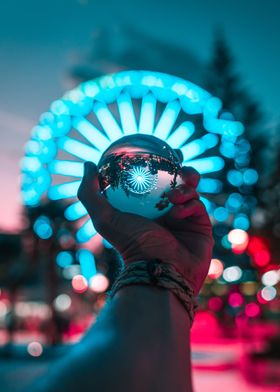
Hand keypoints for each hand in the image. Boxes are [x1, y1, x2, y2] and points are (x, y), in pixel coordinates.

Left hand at [78, 162, 213, 294]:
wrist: (159, 270)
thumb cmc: (130, 244)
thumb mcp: (104, 218)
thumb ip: (90, 192)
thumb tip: (88, 165)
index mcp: (146, 209)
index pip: (156, 181)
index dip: (160, 166)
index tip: (160, 153)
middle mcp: (165, 212)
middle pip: (178, 182)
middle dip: (181, 171)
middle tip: (178, 166)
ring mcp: (184, 219)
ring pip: (191, 191)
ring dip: (184, 188)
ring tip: (173, 196)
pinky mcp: (200, 226)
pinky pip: (197, 206)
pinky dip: (189, 205)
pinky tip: (178, 213)